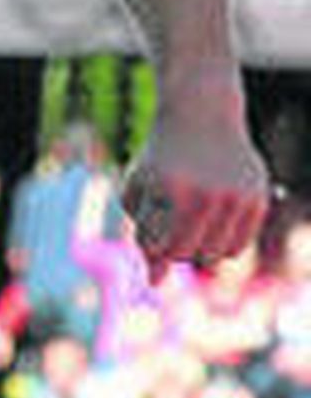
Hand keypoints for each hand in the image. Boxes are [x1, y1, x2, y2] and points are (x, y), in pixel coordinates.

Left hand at [122, 105, 272, 279]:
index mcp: (174, 192)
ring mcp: (237, 197)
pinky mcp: (258, 198)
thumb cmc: (161, 157)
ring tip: (190, 220)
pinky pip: (238, 245)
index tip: (152, 222)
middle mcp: (209, 196)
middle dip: (173, 246)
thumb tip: (156, 284)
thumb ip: (143, 238)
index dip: (151, 243)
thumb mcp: (138, 190)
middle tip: (170, 221)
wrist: (201, 113)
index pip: (161, 249)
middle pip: (188, 254)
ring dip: (199, 246)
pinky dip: (221, 241)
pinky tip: (210, 219)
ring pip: (217, 256)